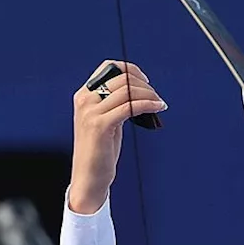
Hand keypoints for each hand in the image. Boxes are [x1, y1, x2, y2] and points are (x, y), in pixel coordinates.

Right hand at [70, 60, 166, 213]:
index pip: (107, 67)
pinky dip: (147, 104)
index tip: (146, 81)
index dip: (131, 69)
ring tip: (159, 103)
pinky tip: (158, 108)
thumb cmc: (100, 152)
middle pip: (121, 78)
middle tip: (157, 96)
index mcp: (84, 95)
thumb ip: (115, 105)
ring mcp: (91, 112)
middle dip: (144, 84)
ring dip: (149, 95)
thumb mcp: (106, 122)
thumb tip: (138, 92)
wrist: (89, 177)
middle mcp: (85, 100)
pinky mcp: (100, 125)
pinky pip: (129, 107)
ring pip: (127, 91)